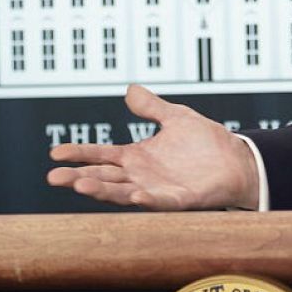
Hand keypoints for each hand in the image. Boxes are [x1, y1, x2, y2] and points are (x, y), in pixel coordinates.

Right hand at [46, 85, 260, 209]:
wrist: (238, 161)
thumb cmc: (208, 144)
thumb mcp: (176, 118)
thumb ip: (151, 107)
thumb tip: (130, 89)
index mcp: (137, 157)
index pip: (101, 155)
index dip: (79, 153)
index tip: (55, 153)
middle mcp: (141, 176)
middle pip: (103, 177)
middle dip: (78, 177)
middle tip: (54, 177)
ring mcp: (157, 190)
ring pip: (122, 193)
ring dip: (102, 191)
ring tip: (80, 187)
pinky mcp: (178, 199)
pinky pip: (158, 201)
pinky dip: (145, 200)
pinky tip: (134, 195)